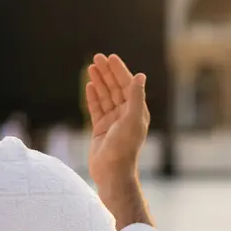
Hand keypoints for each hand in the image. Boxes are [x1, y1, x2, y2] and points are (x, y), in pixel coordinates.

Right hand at [85, 54, 148, 188]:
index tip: (110, 58)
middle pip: (115, 88)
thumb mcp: (131, 120)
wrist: (111, 173)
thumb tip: (140, 75)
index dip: (119, 71)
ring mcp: (112, 122)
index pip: (127, 86)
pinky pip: (96, 108)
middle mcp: (125, 115)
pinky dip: (93, 97)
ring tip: (90, 67)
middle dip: (107, 73)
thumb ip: (135, 97)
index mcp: (136, 112)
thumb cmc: (124, 148)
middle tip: (97, 57)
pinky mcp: (101, 129)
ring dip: (99, 81)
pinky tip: (89, 85)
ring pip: (105, 96)